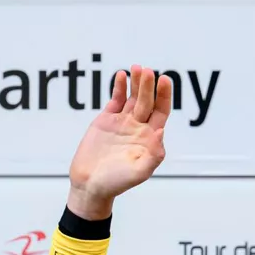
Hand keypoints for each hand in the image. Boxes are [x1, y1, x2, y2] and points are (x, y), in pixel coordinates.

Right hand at [67, 65, 172, 219]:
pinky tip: (122, 76)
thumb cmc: (116, 183)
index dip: (164, 96)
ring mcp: (122, 123)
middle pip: (147, 101)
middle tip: (147, 71)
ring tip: (137, 68)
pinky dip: (119, 88)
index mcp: (149, 139)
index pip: (161, 112)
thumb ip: (153, 155)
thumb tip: (160, 132)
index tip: (164, 80)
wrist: (89, 185)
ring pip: (132, 97)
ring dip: (136, 83)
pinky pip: (115, 100)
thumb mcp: (139, 173)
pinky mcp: (105, 121)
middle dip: (148, 85)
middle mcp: (138, 128)